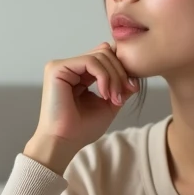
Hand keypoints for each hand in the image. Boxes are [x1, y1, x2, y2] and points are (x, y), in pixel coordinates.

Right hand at [24, 43, 138, 173]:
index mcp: (78, 74)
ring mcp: (61, 66)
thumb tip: (135, 77)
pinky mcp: (57, 68)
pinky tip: (104, 94)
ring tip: (114, 98)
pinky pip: (90, 62)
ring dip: (113, 77)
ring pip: (100, 55)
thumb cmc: (81, 129)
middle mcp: (69, 67)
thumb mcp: (108, 105)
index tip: (132, 88)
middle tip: (122, 96)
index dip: (121, 68)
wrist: (63, 142)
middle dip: (120, 73)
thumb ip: (120, 89)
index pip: (105, 57)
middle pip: (104, 52)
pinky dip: (104, 77)